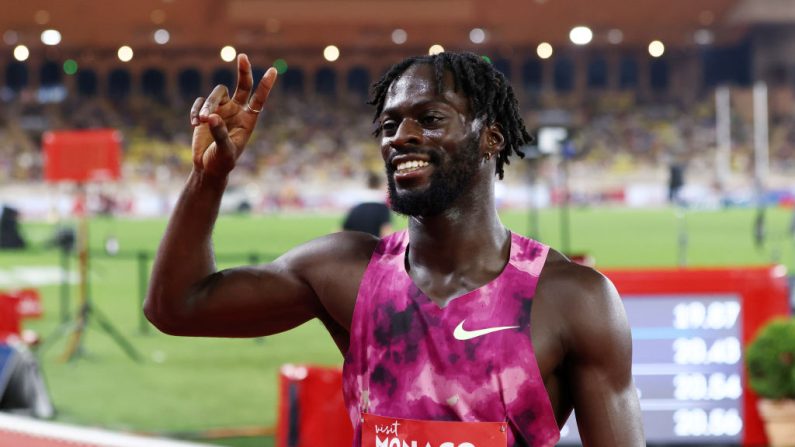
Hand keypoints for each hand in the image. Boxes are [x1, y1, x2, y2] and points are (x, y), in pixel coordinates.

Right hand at [190, 53, 276, 177]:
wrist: (208, 167)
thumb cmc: (222, 162)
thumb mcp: (225, 150)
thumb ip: (220, 133)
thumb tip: (212, 116)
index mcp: (248, 119)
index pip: (259, 98)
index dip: (266, 85)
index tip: (273, 70)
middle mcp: (237, 111)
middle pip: (243, 85)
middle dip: (243, 71)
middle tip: (243, 56)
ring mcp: (221, 109)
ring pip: (217, 94)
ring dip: (208, 105)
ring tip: (202, 121)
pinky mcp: (206, 112)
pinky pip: (200, 102)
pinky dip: (196, 111)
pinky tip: (194, 125)